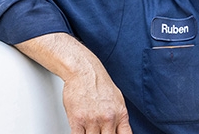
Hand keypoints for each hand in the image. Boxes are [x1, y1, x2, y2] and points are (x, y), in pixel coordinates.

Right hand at [14, 33, 132, 133]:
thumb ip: (119, 117)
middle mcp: (108, 119)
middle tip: (99, 132)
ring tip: (90, 130)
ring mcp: (92, 120)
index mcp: (120, 114)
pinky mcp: (77, 120)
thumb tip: (120, 130)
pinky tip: (81, 131)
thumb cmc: (100, 84)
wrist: (84, 72)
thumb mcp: (118, 100)